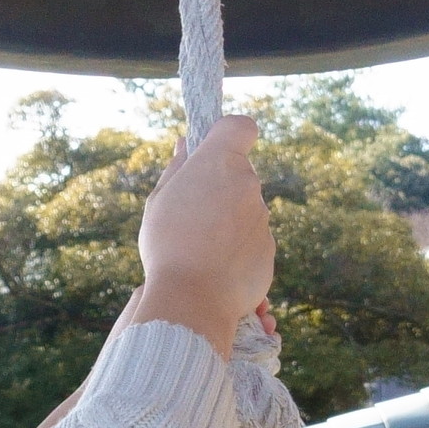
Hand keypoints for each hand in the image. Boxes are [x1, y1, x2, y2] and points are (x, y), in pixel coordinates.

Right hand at [126, 116, 274, 357]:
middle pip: (239, 174)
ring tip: (200, 247)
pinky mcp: (269, 248)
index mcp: (219, 162)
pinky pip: (252, 239)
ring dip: (229, 220)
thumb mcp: (159, 201)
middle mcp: (248, 184)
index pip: (241, 126)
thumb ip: (177, 168)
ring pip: (246, 209)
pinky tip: (215, 267)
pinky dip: (237, 248)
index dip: (229, 134)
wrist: (192, 300)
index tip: (213, 149)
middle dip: (221, 186)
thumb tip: (184, 144)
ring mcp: (262, 217)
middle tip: (193, 214)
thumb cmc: (167, 245)